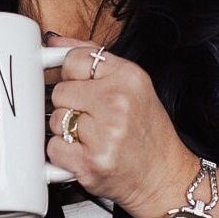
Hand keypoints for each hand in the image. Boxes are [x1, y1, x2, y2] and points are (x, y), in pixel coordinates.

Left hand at [45, 36, 198, 211]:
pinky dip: (64, 154)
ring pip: (55, 120)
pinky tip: (85, 154)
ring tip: (92, 138)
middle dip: (71, 106)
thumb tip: (55, 40)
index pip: (74, 59)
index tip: (81, 87)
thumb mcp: (132, 86)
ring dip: (67, 132)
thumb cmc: (147, 132)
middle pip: (60, 91)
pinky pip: (54, 148)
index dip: (73, 75)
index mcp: (128, 77)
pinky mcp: (91, 163)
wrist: (164, 177)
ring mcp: (104, 134)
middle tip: (93, 118)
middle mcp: (117, 103)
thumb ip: (93, 59)